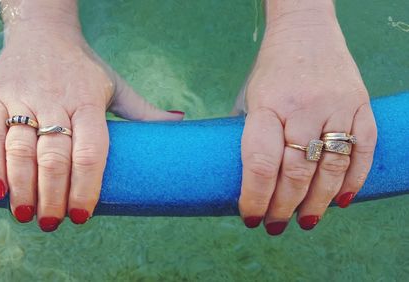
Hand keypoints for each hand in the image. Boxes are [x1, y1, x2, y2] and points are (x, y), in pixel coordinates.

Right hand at [0, 5, 183, 230]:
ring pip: (21, 149)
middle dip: (53, 195)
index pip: (90, 151)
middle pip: (54, 156)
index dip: (86, 186)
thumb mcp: (115, 85)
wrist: (42, 30)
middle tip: (52, 224)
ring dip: (23, 187)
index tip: (81, 216)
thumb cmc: (83, 67)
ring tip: (27, 216)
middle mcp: (56, 100)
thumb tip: (180, 123)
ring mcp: (24, 99)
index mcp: (89, 101)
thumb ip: (142, 110)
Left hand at [234, 1, 376, 234]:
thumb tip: (245, 179)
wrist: (305, 31)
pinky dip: (354, 179)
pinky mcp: (360, 104)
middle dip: (284, 208)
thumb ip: (248, 135)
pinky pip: (363, 149)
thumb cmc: (271, 70)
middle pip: (296, 173)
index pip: (261, 164)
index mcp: (267, 106)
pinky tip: (341, 201)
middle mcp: (302, 107)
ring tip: (306, 221)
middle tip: (276, 226)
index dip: (256, 198)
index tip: (251, 218)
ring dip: (318, 202)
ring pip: (330, 168)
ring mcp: (335, 106)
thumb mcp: (249, 97)